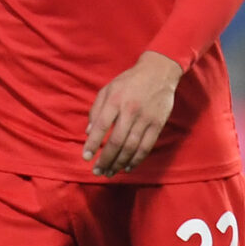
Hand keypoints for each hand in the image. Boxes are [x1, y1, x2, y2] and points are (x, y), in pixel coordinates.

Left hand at [84, 50, 183, 175]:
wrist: (158, 73)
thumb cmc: (128, 82)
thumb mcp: (107, 89)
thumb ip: (96, 110)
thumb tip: (88, 133)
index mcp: (115, 101)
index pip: (100, 126)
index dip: (92, 144)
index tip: (85, 157)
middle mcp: (130, 111)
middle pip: (116, 141)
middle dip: (105, 159)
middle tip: (97, 172)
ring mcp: (146, 119)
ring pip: (131, 147)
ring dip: (119, 163)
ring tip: (110, 173)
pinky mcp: (158, 124)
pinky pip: (146, 146)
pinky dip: (136, 159)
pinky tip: (127, 167)